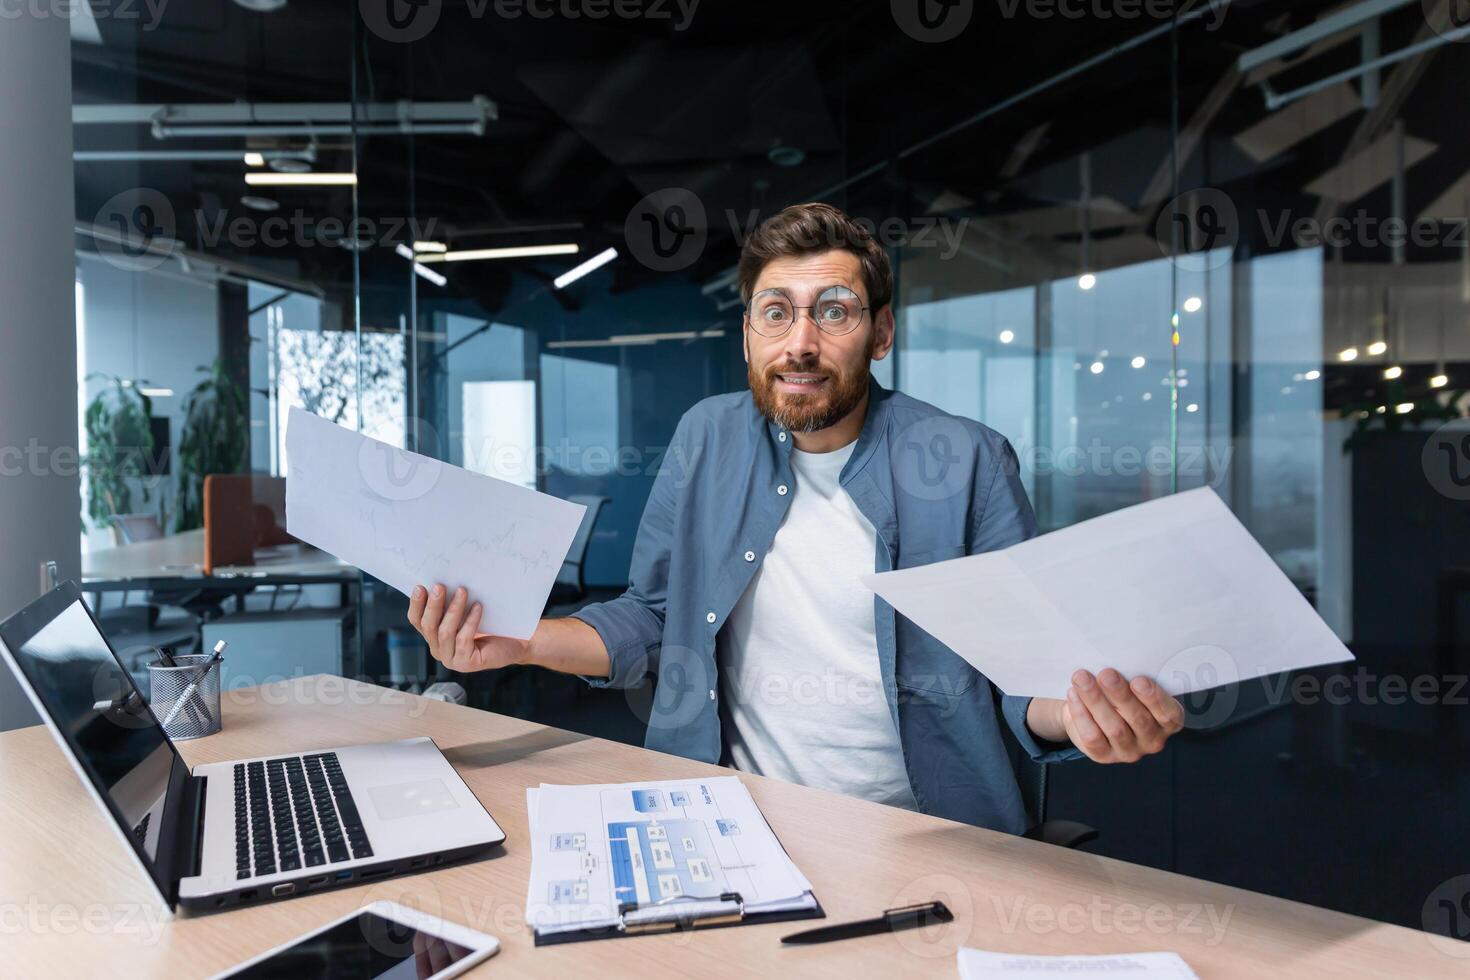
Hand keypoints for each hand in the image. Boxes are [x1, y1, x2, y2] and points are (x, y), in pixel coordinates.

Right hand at [407, 583, 528, 672]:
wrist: (516, 642)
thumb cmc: (491, 624)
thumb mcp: (466, 610)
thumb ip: (451, 601)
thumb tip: (444, 578)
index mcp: (434, 636)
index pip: (417, 621)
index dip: (416, 604)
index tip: (420, 587)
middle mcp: (439, 649)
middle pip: (428, 626)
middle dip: (433, 605)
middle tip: (440, 586)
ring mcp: (452, 659)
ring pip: (445, 632)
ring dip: (453, 610)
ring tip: (462, 591)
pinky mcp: (467, 663)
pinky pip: (463, 639)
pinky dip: (470, 621)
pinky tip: (478, 606)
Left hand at [1032, 668, 1184, 763]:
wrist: (1092, 710)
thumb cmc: (1119, 692)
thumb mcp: (1131, 684)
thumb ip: (1132, 677)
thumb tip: (1118, 660)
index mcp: (1168, 721)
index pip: (1168, 714)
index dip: (1154, 698)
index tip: (1138, 680)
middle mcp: (1152, 740)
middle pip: (1138, 719)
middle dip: (1120, 694)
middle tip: (1106, 673)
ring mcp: (1129, 751)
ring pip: (1114, 728)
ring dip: (1096, 700)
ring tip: (1082, 679)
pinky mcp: (1104, 756)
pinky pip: (1093, 737)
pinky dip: (1081, 714)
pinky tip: (1073, 695)